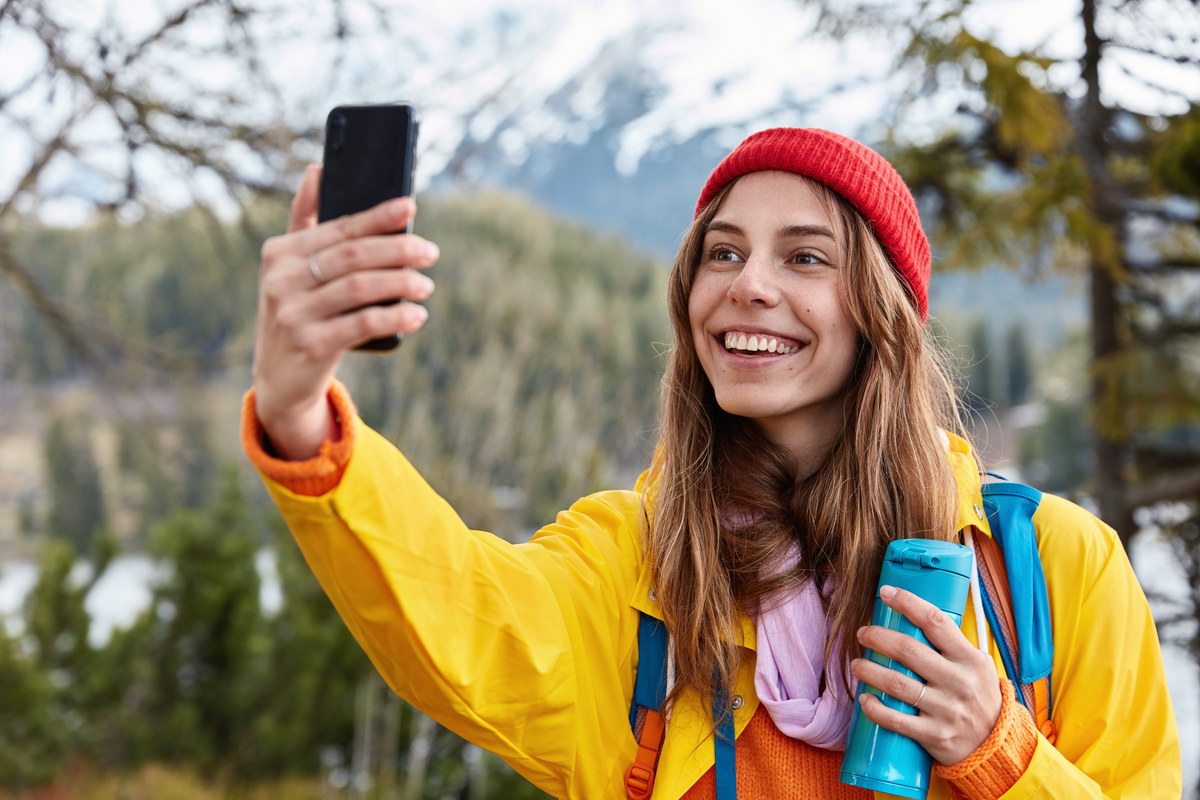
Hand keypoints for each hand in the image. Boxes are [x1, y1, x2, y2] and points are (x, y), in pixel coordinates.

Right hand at [252, 164, 438, 459]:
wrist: (280, 380)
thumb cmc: (298, 313)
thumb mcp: (292, 269)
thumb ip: (305, 221)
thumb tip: (318, 169)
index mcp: (279, 252)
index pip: (338, 227)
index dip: (377, 216)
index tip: (410, 207)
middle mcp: (281, 280)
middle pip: (354, 256)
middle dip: (399, 250)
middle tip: (430, 253)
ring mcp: (293, 313)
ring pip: (361, 288)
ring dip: (402, 283)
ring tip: (426, 285)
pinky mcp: (310, 345)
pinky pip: (363, 324)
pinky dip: (395, 317)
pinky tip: (416, 315)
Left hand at [851, 585, 1000, 765]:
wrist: (997, 746)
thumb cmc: (980, 698)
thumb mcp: (979, 666)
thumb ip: (954, 645)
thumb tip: (917, 616)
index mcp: (969, 659)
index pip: (935, 622)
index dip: (908, 603)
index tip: (886, 592)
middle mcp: (958, 682)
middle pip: (908, 650)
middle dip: (877, 637)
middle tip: (863, 633)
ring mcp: (946, 710)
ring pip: (896, 683)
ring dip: (869, 670)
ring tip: (857, 664)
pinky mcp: (935, 735)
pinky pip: (897, 720)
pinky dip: (875, 708)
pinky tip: (865, 698)